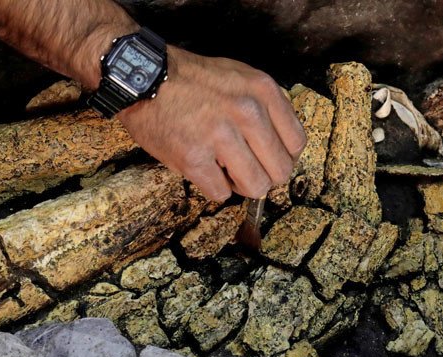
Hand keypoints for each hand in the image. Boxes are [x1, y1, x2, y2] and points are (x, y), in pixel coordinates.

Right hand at [117, 46, 306, 201]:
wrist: (144, 78)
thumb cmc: (192, 80)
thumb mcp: (240, 76)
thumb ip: (266, 105)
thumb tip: (283, 145)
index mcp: (263, 91)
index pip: (297, 143)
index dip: (284, 157)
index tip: (269, 158)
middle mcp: (247, 112)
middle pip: (280, 171)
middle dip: (264, 176)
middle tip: (246, 168)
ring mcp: (220, 136)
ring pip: (255, 187)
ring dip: (241, 185)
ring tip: (225, 170)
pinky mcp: (194, 159)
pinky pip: (220, 193)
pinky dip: (213, 187)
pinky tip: (204, 169)